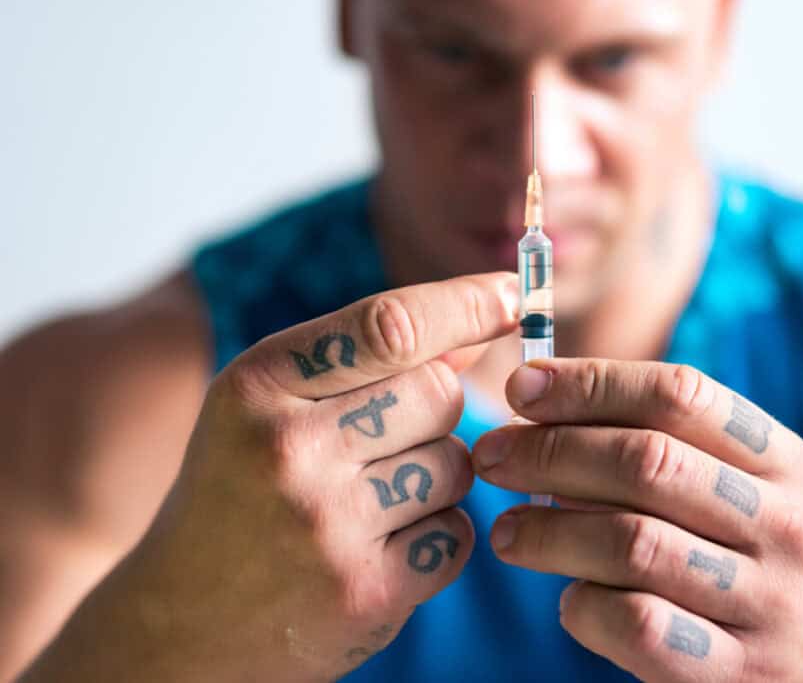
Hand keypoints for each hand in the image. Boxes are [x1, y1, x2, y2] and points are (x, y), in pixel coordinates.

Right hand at [26, 273, 517, 682]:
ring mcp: (327, 525)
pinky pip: (458, 535)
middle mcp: (288, 448)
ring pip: (458, 465)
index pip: (390, 323)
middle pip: (440, 393)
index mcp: (259, 384)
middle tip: (385, 442)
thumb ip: (361, 365)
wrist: (179, 619)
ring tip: (374, 503)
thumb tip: (469, 333)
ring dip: (438, 480)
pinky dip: (438, 539)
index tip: (511, 294)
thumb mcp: (269, 408)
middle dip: (436, 412)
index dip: (465, 303)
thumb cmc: (237, 493)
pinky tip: (383, 550)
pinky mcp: (364, 593)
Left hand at [472, 359, 802, 681]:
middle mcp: (789, 526)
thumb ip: (663, 445)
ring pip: (634, 543)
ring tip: (507, 531)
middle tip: (491, 456)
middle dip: (551, 451)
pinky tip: (568, 598)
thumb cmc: (740, 560)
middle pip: (649, 462)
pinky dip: (584, 605)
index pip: (681, 394)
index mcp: (789, 463)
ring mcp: (770, 603)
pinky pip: (638, 624)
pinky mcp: (738, 673)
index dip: (592, 383)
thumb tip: (538, 401)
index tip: (522, 388)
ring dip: (550, 530)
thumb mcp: (735, 491)